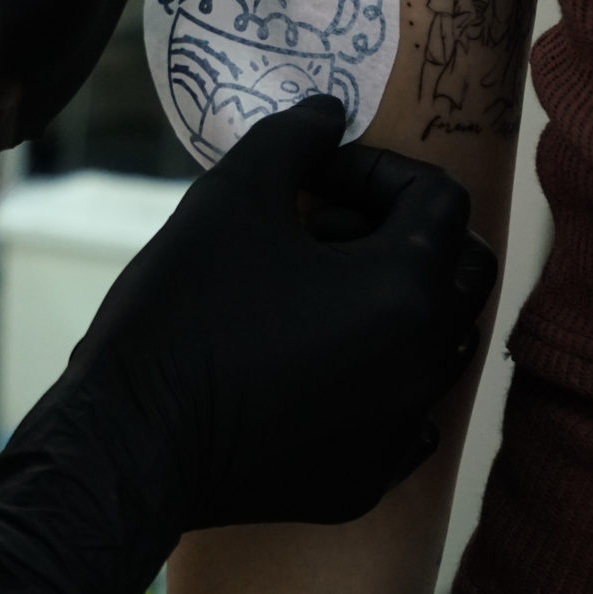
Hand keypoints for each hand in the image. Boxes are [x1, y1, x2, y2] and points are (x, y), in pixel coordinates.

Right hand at [0, 97, 497, 593]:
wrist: (129, 445)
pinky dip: (375, 377)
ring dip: (395, 303)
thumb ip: (295, 140)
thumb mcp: (231, 196)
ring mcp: (399, 431)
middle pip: (462, 271)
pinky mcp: (365, 481)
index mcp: (406, 289)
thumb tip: (330, 112)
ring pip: (438, 344)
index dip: (375, 170)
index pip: (438, 198)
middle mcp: (425, 363)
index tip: (310, 178)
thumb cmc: (184, 310)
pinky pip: (403, 416)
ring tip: (313, 291)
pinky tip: (310, 364)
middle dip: (405, 233)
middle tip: (323, 228)